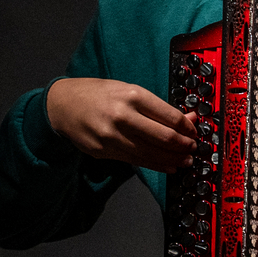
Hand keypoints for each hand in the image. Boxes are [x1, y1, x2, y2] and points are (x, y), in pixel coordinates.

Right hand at [46, 77, 197, 170]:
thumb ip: (156, 107)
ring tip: (185, 161)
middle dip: (184, 146)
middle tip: (193, 148)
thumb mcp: (128, 90)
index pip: (170, 116)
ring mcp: (113, 136)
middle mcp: (123, 116)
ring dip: (173, 159)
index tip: (195, 131)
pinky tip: (168, 166)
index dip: (188, 128)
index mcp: (132, 95)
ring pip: (151, 154)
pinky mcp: (105, 152)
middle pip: (164, 138)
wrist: (62, 105)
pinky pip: (137, 161)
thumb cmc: (98, 94)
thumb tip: (187, 118)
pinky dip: (156, 165)